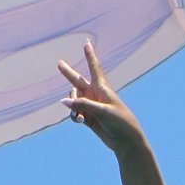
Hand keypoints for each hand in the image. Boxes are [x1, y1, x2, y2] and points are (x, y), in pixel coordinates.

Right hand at [57, 41, 145, 155]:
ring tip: (80, 116)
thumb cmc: (120, 122)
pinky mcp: (88, 118)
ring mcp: (91, 106)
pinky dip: (74, 116)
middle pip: (78, 81)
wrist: (126, 141)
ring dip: (72, 106)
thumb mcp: (102, 111)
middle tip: (59, 63)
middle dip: (68, 73)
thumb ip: (83, 105)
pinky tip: (80, 121)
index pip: (95, 68)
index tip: (87, 43)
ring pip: (73, 100)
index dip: (90, 56)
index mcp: (103, 89)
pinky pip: (74, 113)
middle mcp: (95, 95)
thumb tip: (63, 101)